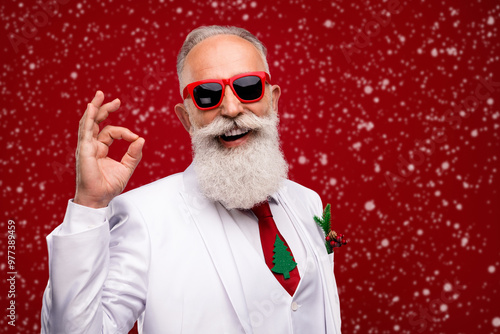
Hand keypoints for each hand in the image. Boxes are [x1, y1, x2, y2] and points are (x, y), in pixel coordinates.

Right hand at [74, 91, 144, 207]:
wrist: (98, 199)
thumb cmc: (108, 186)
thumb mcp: (126, 168)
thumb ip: (134, 154)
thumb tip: (141, 139)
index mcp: (100, 149)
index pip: (111, 132)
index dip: (125, 132)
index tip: (135, 138)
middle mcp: (91, 146)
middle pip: (96, 122)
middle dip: (105, 109)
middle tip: (116, 101)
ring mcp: (86, 147)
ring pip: (89, 122)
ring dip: (95, 108)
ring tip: (100, 95)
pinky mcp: (84, 150)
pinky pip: (85, 131)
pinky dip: (88, 118)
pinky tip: (91, 107)